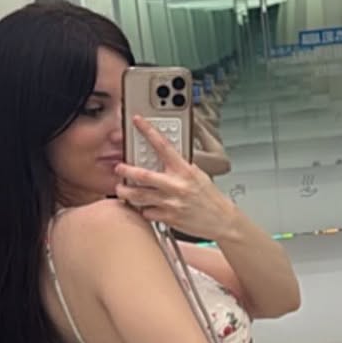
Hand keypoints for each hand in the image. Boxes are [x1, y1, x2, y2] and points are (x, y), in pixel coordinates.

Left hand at [116, 117, 235, 241]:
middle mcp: (176, 186)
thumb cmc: (210, 198)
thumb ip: (181, 167)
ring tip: (122, 189)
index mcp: (185, 171)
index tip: (138, 122)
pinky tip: (142, 206)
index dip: (148, 131)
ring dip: (126, 192)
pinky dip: (142, 209)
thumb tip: (166, 158)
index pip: (164, 146)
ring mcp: (171, 203)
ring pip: (139, 196)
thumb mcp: (198, 175)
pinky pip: (147, 213)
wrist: (222, 220)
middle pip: (143, 175)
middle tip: (119, 168)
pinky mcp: (169, 219)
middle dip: (126, 171)